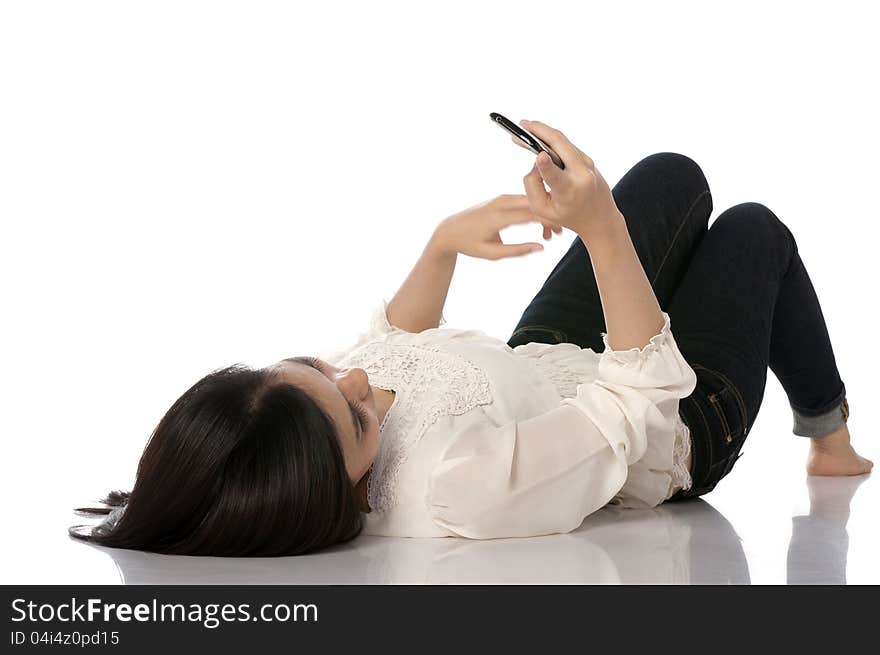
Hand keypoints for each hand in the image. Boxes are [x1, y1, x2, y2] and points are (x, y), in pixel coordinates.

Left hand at [430, 194, 560, 260]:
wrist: (450, 230)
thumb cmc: (470, 244)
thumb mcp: (492, 253)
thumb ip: (517, 251)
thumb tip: (541, 247)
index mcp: (497, 216)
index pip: (530, 214)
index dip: (548, 220)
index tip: (562, 231)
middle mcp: (500, 202)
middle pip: (534, 204)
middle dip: (550, 216)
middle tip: (560, 233)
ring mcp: (501, 198)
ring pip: (531, 201)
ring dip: (544, 213)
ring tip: (553, 232)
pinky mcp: (502, 198)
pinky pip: (524, 200)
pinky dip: (535, 210)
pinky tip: (543, 224)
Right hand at [515, 119, 621, 238]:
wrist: (600, 217)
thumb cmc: (568, 216)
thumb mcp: (543, 210)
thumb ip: (532, 187)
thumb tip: (535, 160)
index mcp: (569, 193)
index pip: (556, 177)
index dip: (546, 166)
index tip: (538, 155)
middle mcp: (581, 175)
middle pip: (560, 145)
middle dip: (540, 131)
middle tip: (522, 124)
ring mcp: (587, 164)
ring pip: (562, 141)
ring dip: (543, 132)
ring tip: (526, 127)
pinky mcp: (587, 159)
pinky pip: (566, 145)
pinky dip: (552, 140)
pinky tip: (539, 137)